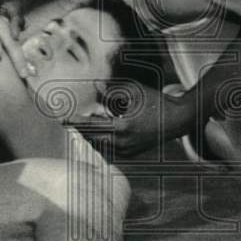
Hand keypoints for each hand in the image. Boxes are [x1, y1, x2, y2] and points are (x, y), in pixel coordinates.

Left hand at [71, 84, 194, 157]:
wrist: (178, 120)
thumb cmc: (156, 102)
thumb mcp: (134, 91)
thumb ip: (112, 91)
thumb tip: (96, 86)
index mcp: (123, 127)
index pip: (91, 126)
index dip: (75, 122)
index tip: (62, 120)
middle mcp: (123, 143)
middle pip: (92, 138)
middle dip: (81, 129)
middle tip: (71, 120)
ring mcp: (128, 151)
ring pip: (100, 145)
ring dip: (91, 135)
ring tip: (87, 124)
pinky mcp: (132, 154)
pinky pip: (109, 149)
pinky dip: (102, 141)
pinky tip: (100, 131)